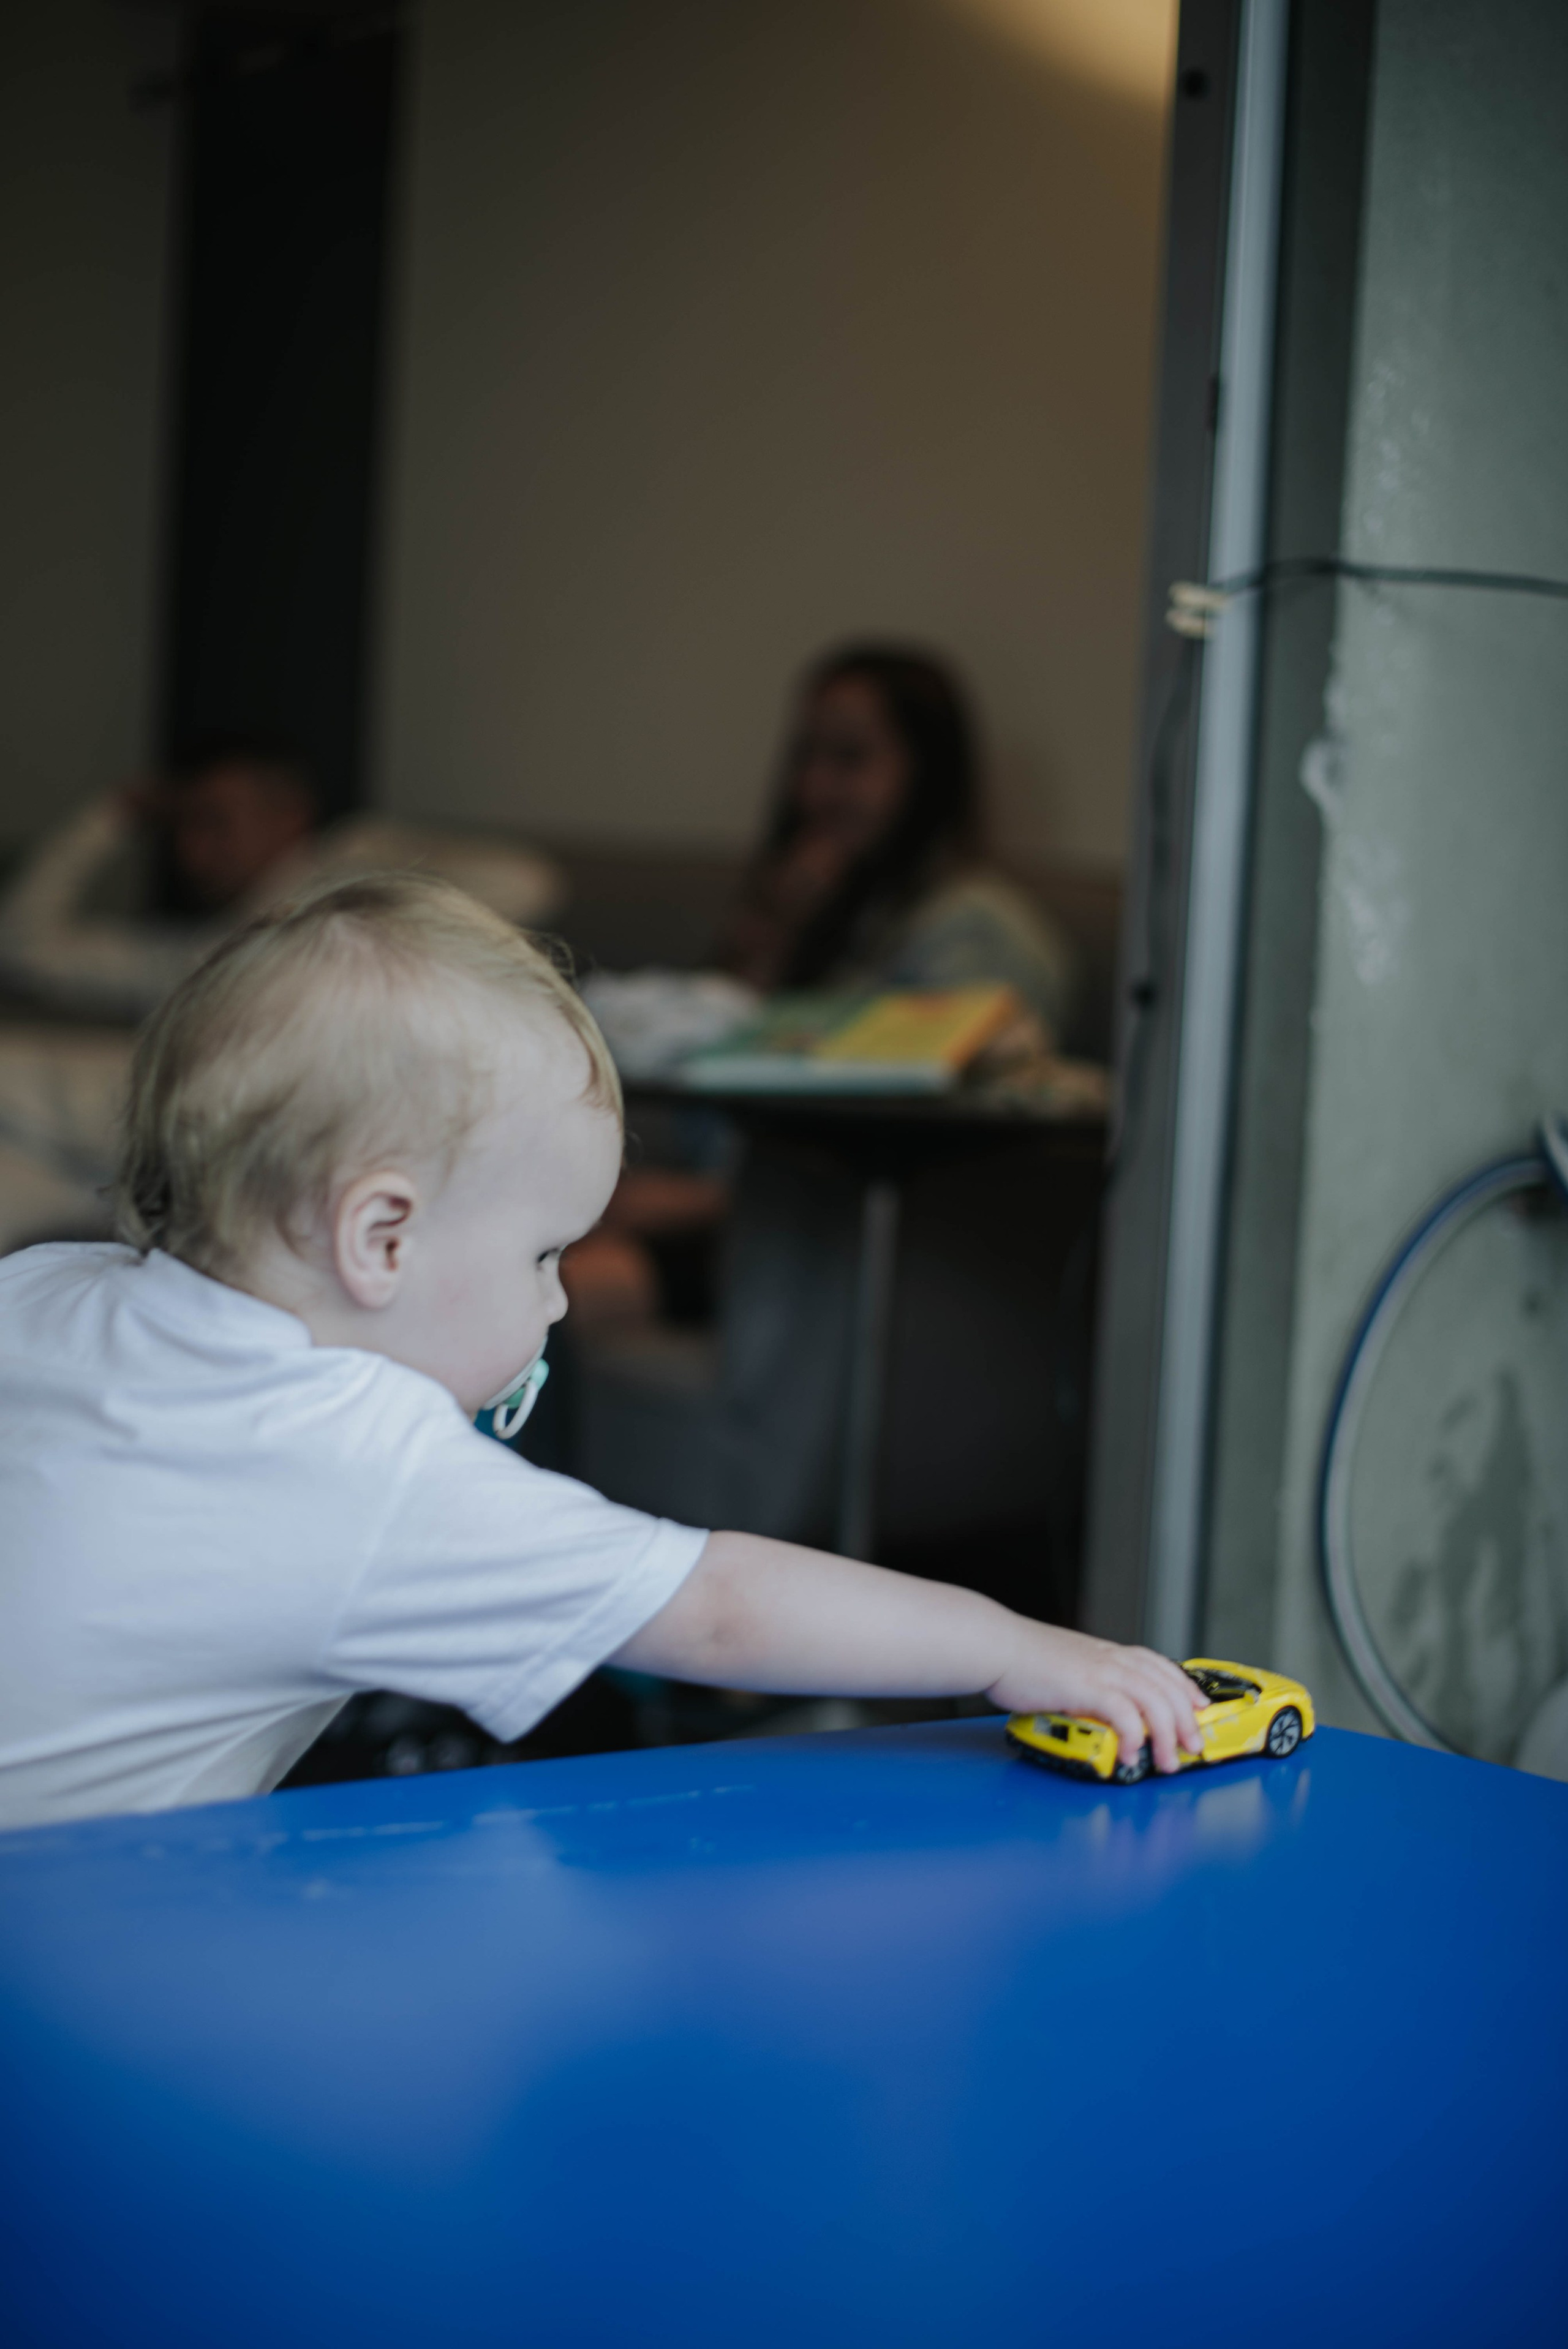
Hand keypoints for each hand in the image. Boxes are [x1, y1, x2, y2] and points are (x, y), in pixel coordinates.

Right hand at [987, 1625, 1203, 1773]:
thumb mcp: (1065, 1666)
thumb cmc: (1021, 1659)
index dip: (1183, 1687)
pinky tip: (1131, 1754)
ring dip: (1166, 1735)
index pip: (1159, 1666)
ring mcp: (1100, 1671)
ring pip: (1153, 1701)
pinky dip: (1133, 1736)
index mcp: (1106, 1652)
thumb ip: (1085, 1682)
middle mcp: (1111, 1659)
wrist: (996, 1646)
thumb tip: (1096, 1708)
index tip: (1198, 1706)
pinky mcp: (1086, 1687)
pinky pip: (1123, 1714)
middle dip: (1186, 1719)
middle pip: (1165, 1686)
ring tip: (1168, 1761)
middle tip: (1192, 1747)